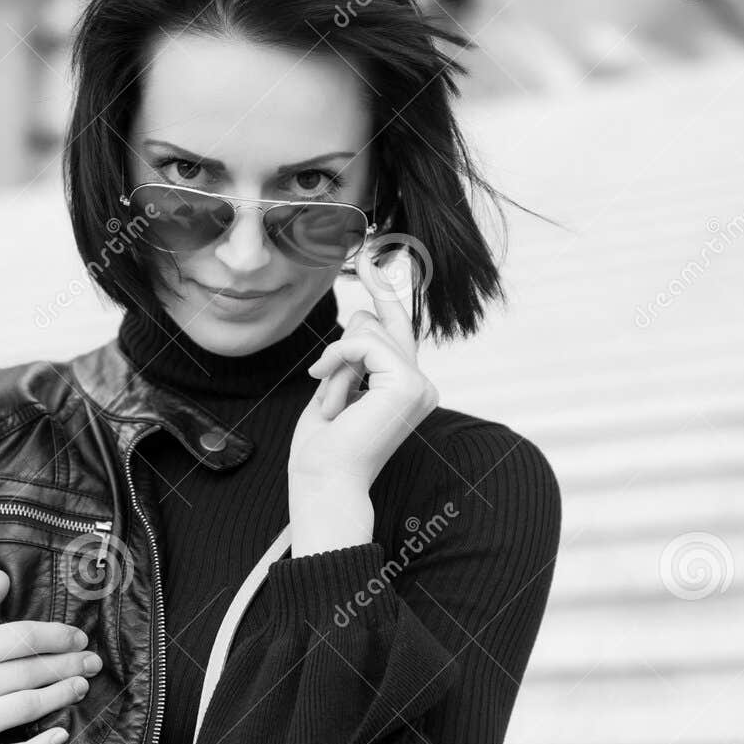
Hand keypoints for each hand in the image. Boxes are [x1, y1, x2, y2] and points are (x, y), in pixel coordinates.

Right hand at [0, 570, 102, 743]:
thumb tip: (4, 577)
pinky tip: (61, 735)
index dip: (54, 636)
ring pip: (23, 709)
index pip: (14, 638)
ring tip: (81, 686)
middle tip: (92, 661)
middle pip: (26, 672)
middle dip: (67, 664)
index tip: (77, 636)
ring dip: (61, 696)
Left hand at [289, 246, 439, 489]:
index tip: (371, 259)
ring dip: (337, 366)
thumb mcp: (336, 389)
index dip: (384, 292)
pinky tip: (331, 393)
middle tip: (330, 397)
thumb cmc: (324, 450)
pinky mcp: (408, 383)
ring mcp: (419, 384)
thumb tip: (364, 314)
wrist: (325, 483)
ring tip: (334, 406)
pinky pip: (364, 341)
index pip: (396, 327)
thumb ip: (354, 355)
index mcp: (405, 388)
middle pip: (379, 322)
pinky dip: (338, 360)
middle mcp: (420, 385)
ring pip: (368, 331)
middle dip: (342, 349)